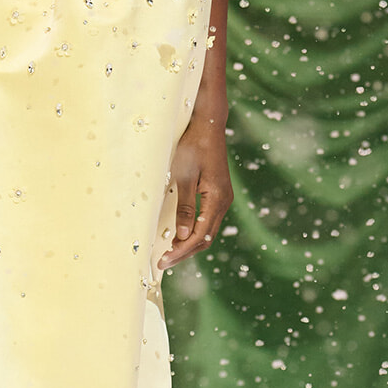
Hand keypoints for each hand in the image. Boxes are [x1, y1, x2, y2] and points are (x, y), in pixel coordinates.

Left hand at [159, 104, 232, 271]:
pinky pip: (207, 220)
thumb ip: (184, 206)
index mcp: (217, 199)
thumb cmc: (193, 146)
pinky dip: (194, 232)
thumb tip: (184, 235)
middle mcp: (223, 202)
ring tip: (169, 253)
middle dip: (185, 252)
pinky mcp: (217, 194)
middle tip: (163, 262)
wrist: (208, 125)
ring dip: (189, 244)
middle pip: (206, 238)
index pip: (199, 236)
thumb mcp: (184, 176)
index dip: (181, 251)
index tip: (163, 261)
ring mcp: (222, 198)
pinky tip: (180, 234)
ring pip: (207, 231)